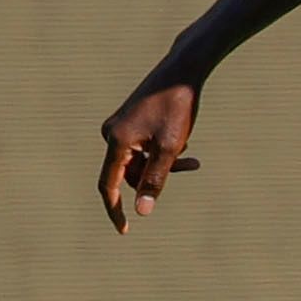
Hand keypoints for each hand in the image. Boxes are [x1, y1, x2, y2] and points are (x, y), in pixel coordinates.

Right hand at [97, 72, 203, 233]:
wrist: (182, 70)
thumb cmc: (176, 106)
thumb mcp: (170, 147)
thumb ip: (155, 180)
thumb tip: (142, 211)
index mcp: (116, 141)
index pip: (108, 186)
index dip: (115, 210)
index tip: (124, 231)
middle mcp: (112, 134)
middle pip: (129, 173)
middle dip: (157, 176)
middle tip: (192, 163)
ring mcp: (120, 127)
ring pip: (140, 161)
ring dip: (164, 164)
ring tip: (193, 154)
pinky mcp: (130, 121)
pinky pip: (142, 148)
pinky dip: (162, 150)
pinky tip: (184, 137)